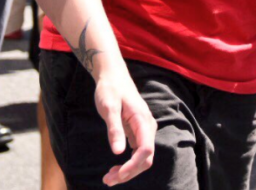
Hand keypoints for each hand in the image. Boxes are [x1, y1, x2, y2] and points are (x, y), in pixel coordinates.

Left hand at [94, 69, 156, 184]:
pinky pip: (137, 153)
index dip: (133, 165)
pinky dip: (127, 164)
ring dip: (128, 171)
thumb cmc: (110, 89)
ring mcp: (144, 130)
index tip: (117, 174)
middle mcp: (147, 127)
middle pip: (146, 159)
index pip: (145, 150)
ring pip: (142, 158)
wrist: (113, 76)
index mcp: (143, 120)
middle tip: (108, 181)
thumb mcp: (108, 107)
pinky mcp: (138, 132)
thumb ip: (114, 129)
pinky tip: (114, 169)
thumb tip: (118, 152)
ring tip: (108, 178)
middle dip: (129, 172)